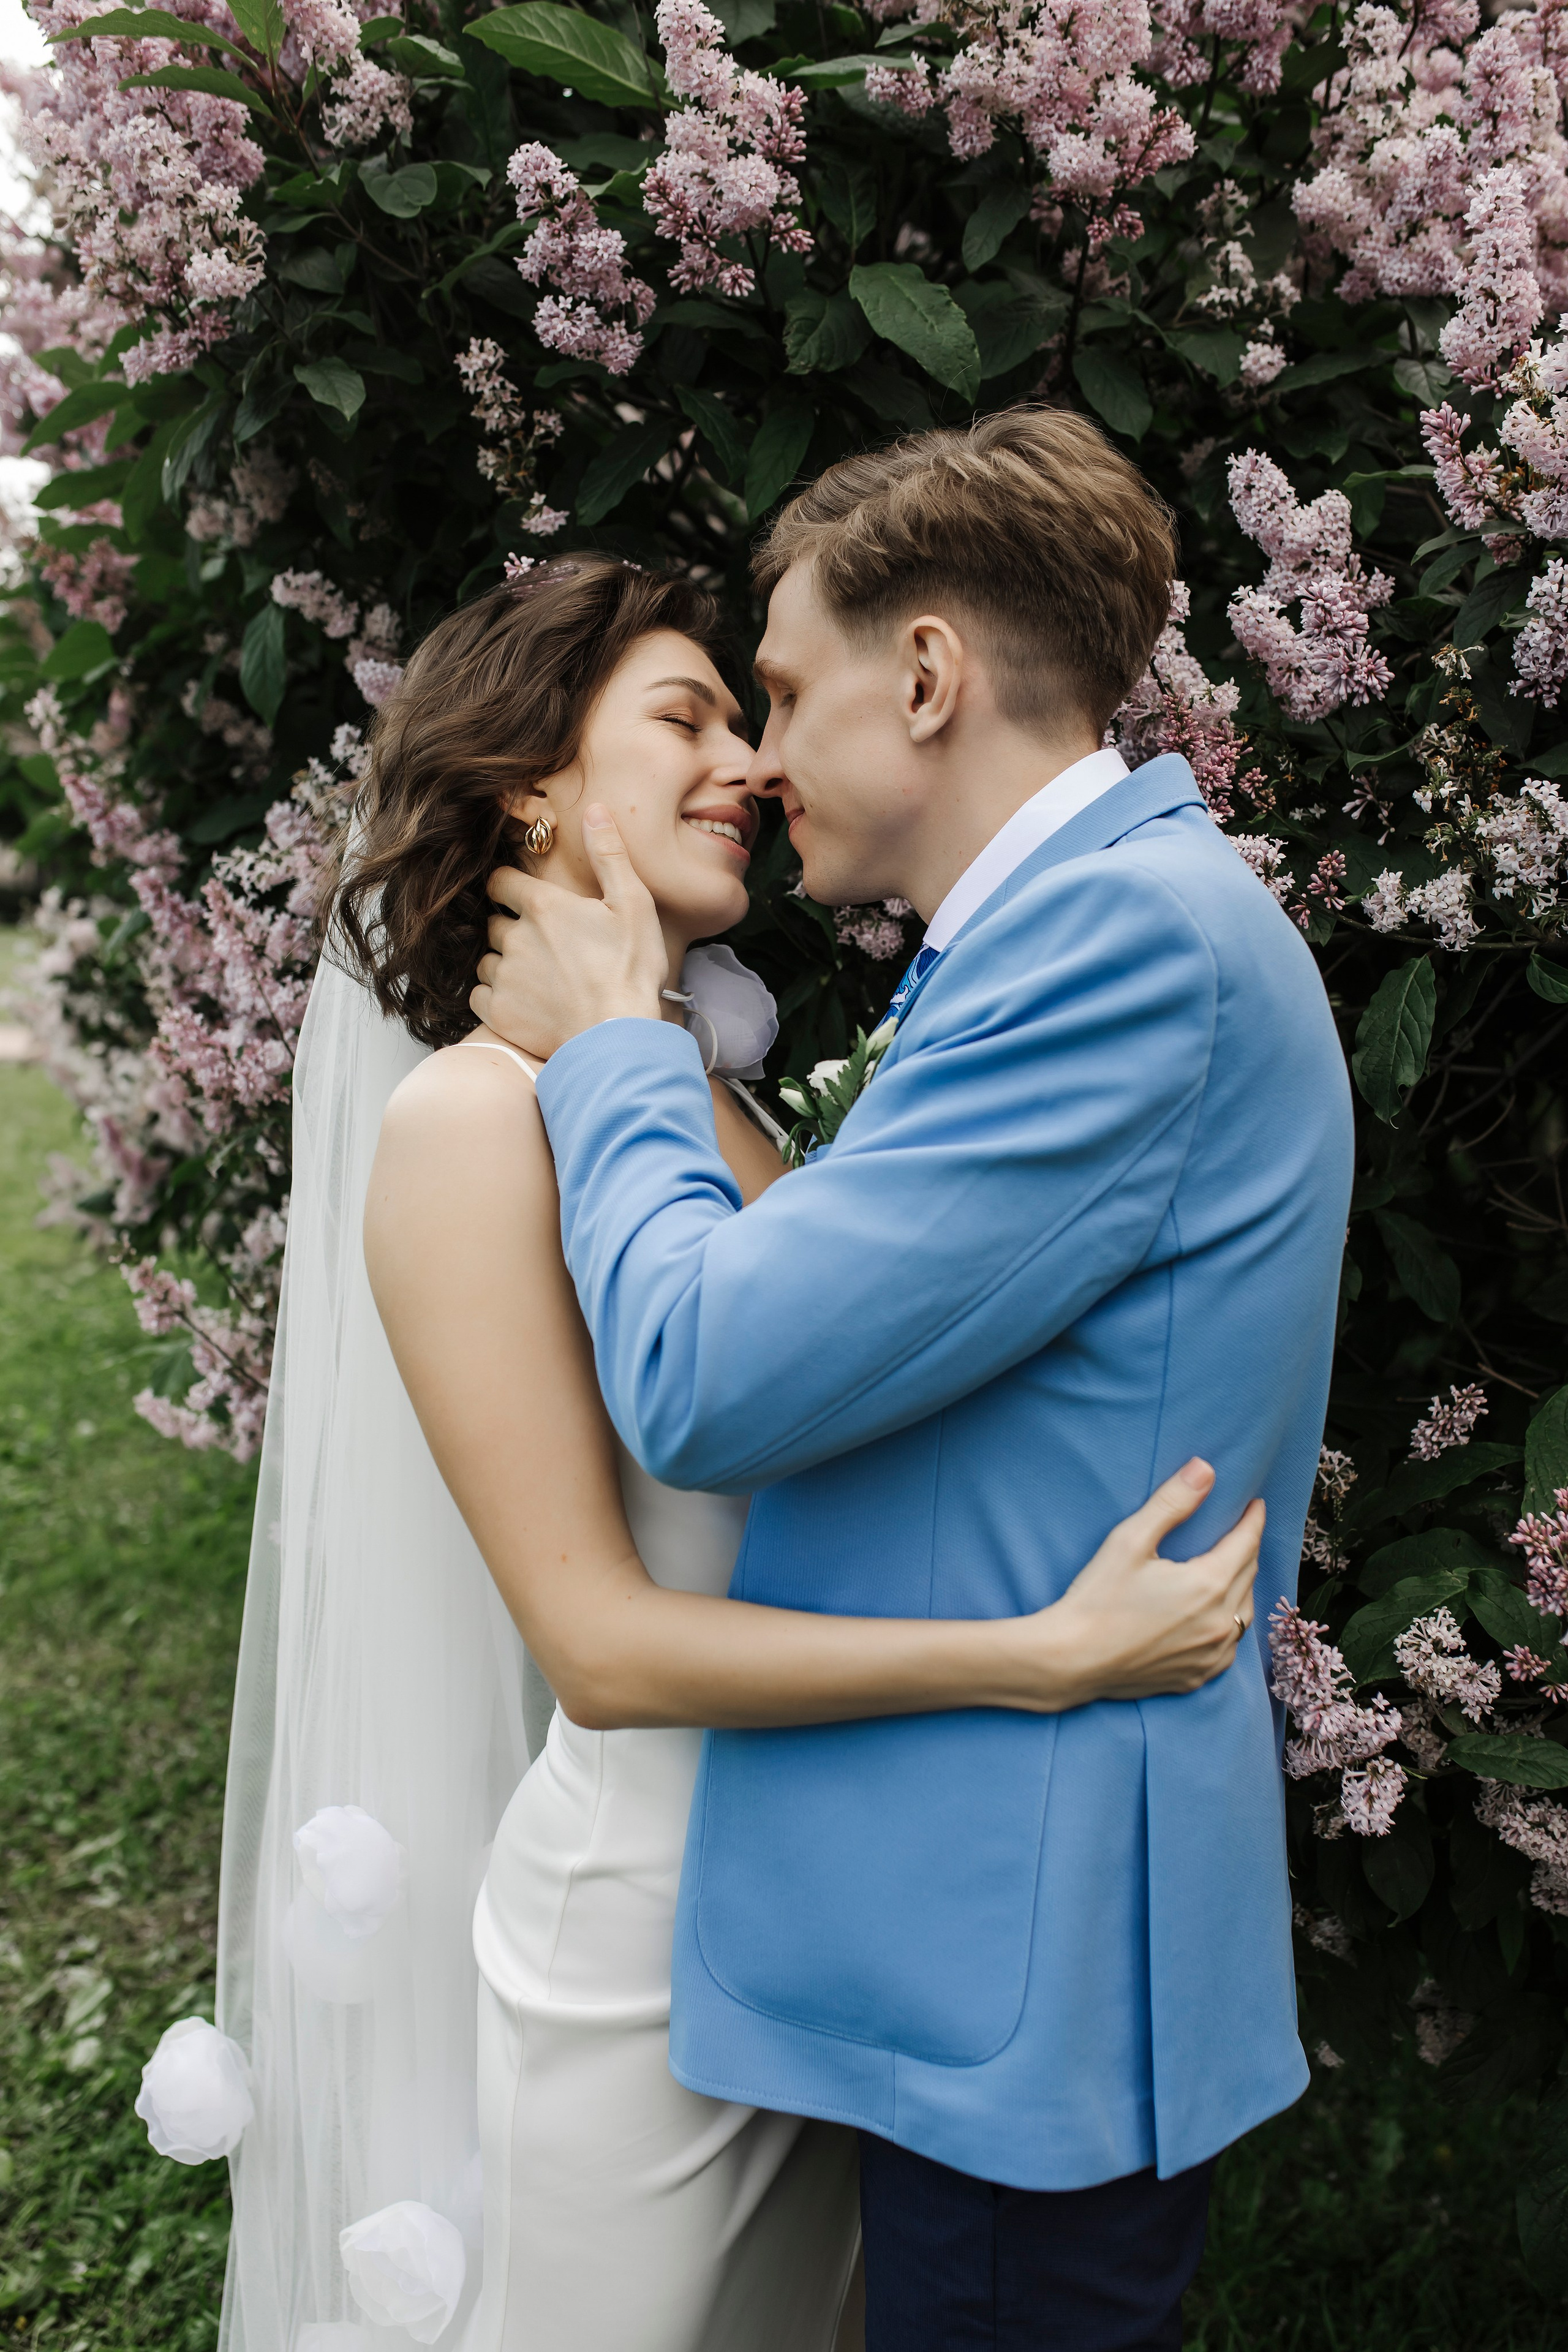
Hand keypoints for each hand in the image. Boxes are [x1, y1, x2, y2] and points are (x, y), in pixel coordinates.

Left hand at [470, 805, 669, 1056]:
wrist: (618, 1036)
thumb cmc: (631, 970)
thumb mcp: (633, 903)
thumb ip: (609, 854)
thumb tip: (594, 809)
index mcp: (543, 907)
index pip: (501, 882)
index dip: (510, 887)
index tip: (521, 897)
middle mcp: (515, 938)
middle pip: (494, 924)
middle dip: (511, 929)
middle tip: (542, 945)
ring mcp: (504, 977)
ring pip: (486, 961)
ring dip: (503, 964)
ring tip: (534, 977)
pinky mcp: (499, 1013)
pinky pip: (478, 996)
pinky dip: (494, 997)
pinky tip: (520, 1002)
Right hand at [1005, 1460, 1265, 1712]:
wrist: (1072, 1660)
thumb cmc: (1097, 1598)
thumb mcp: (1130, 1540)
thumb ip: (1172, 1502)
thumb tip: (1205, 1469)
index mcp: (1208, 1585)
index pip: (1246, 1542)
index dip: (1252, 1520)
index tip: (1255, 1504)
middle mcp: (1220, 1623)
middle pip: (1249, 1575)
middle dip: (1247, 1548)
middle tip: (1240, 1530)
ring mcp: (1212, 1654)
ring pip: (1244, 1611)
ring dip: (1241, 1586)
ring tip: (1230, 1568)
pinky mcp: (1198, 1676)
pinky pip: (1230, 1645)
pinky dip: (1228, 1624)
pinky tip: (1215, 1616)